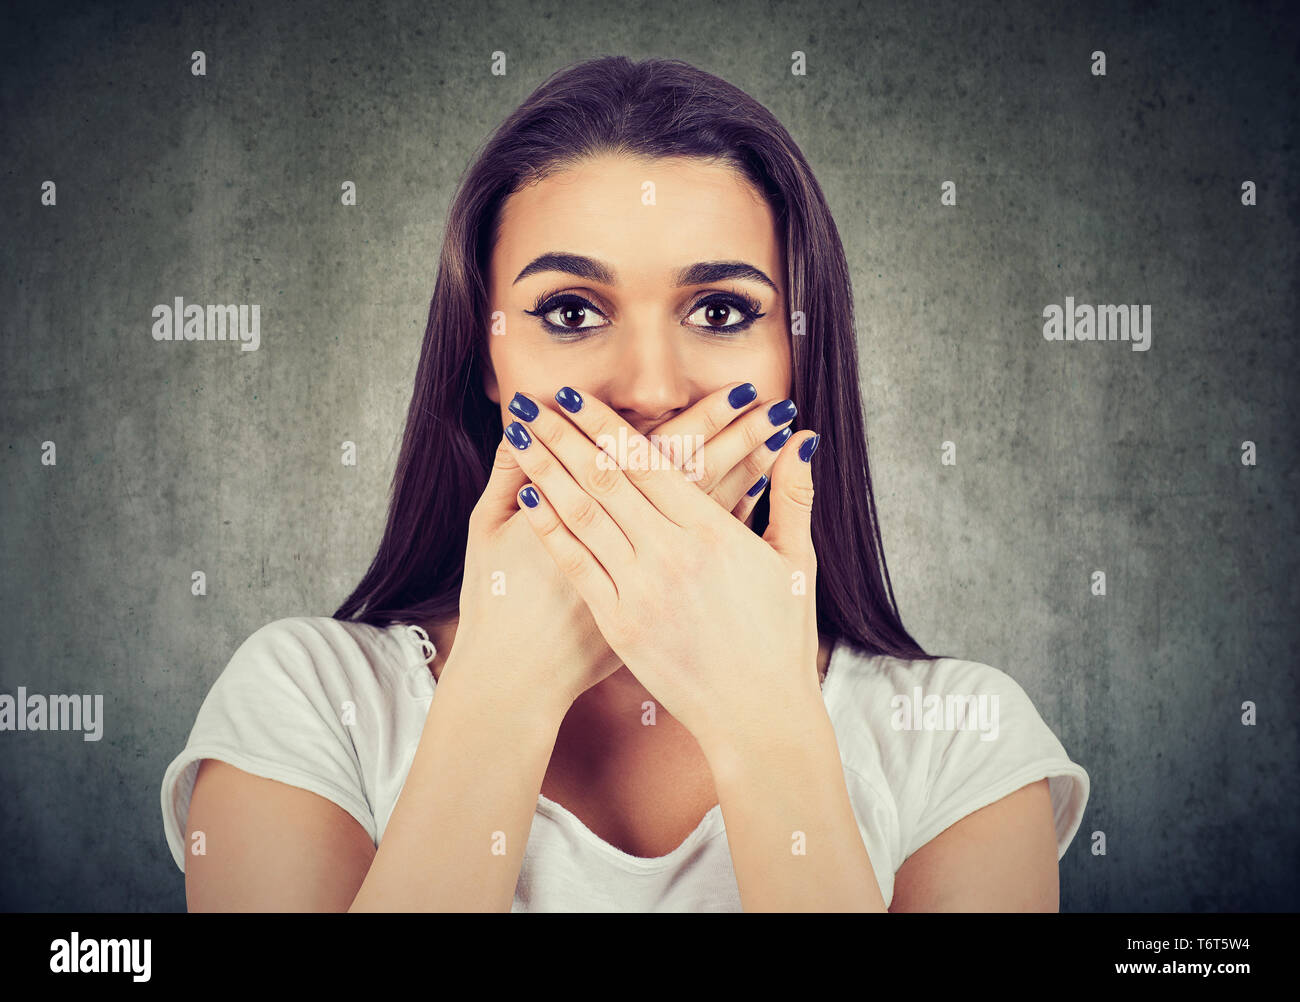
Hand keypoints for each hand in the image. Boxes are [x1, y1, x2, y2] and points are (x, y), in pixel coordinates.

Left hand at [505, 385, 822, 758]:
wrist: (759, 717)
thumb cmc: (781, 641)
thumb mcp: (796, 563)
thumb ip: (794, 495)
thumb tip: (804, 439)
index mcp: (712, 532)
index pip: (646, 461)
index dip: (603, 424)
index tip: (573, 395)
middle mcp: (671, 554)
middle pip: (605, 478)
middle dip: (563, 435)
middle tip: (531, 401)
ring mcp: (641, 590)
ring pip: (583, 515)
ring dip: (546, 470)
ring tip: (518, 437)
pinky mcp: (621, 625)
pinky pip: (577, 566)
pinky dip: (551, 529)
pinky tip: (528, 499)